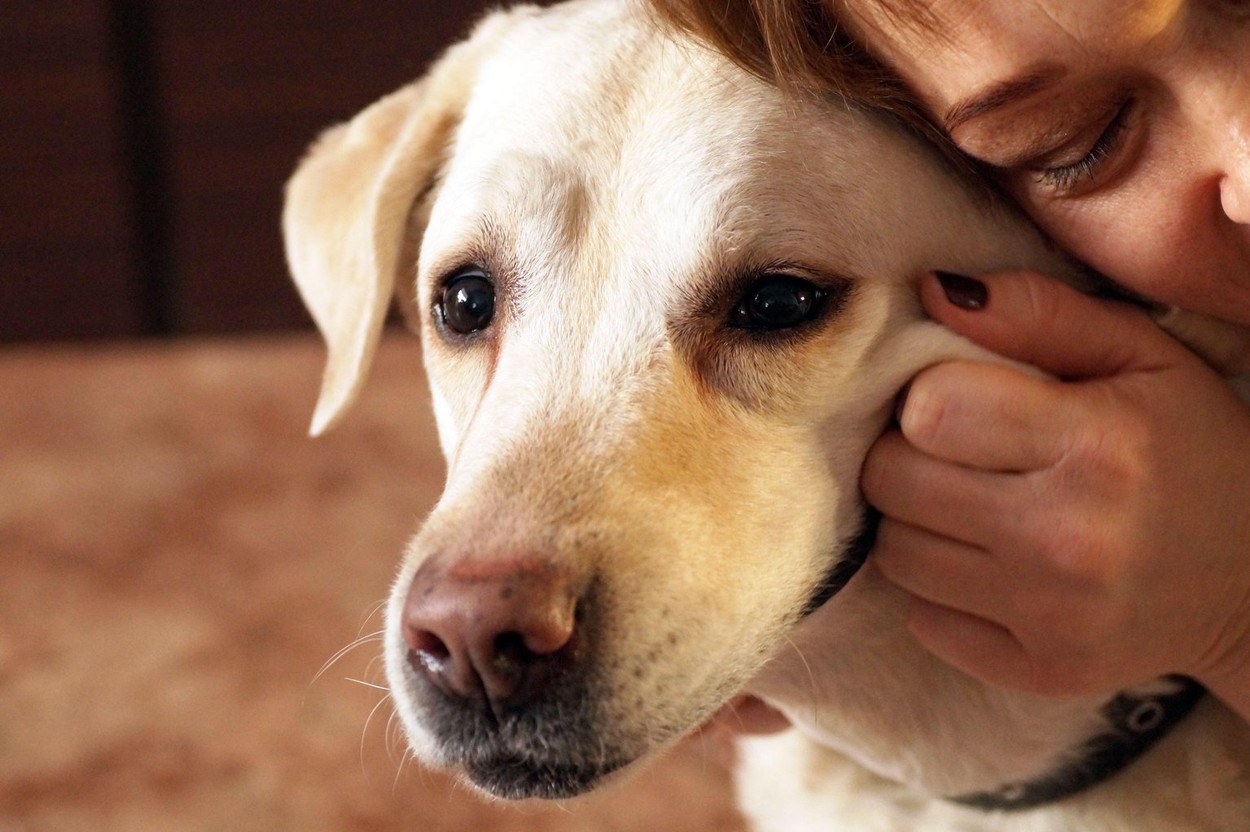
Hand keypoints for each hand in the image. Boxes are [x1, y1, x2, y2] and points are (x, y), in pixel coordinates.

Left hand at [861, 270, 1249, 709]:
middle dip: (907, 454)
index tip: (963, 401)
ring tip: (970, 505)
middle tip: (954, 453)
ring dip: (914, 520)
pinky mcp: (1037, 669)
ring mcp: (1049, 615)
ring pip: (894, 551)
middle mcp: (1065, 538)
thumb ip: (1038, 313)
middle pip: (893, 480)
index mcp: (1095, 443)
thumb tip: (933, 289)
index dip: (929, 396)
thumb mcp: (1140, 354)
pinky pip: (922, 617)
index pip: (928, 408)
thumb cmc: (1190, 446)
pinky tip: (987, 563)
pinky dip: (938, 588)